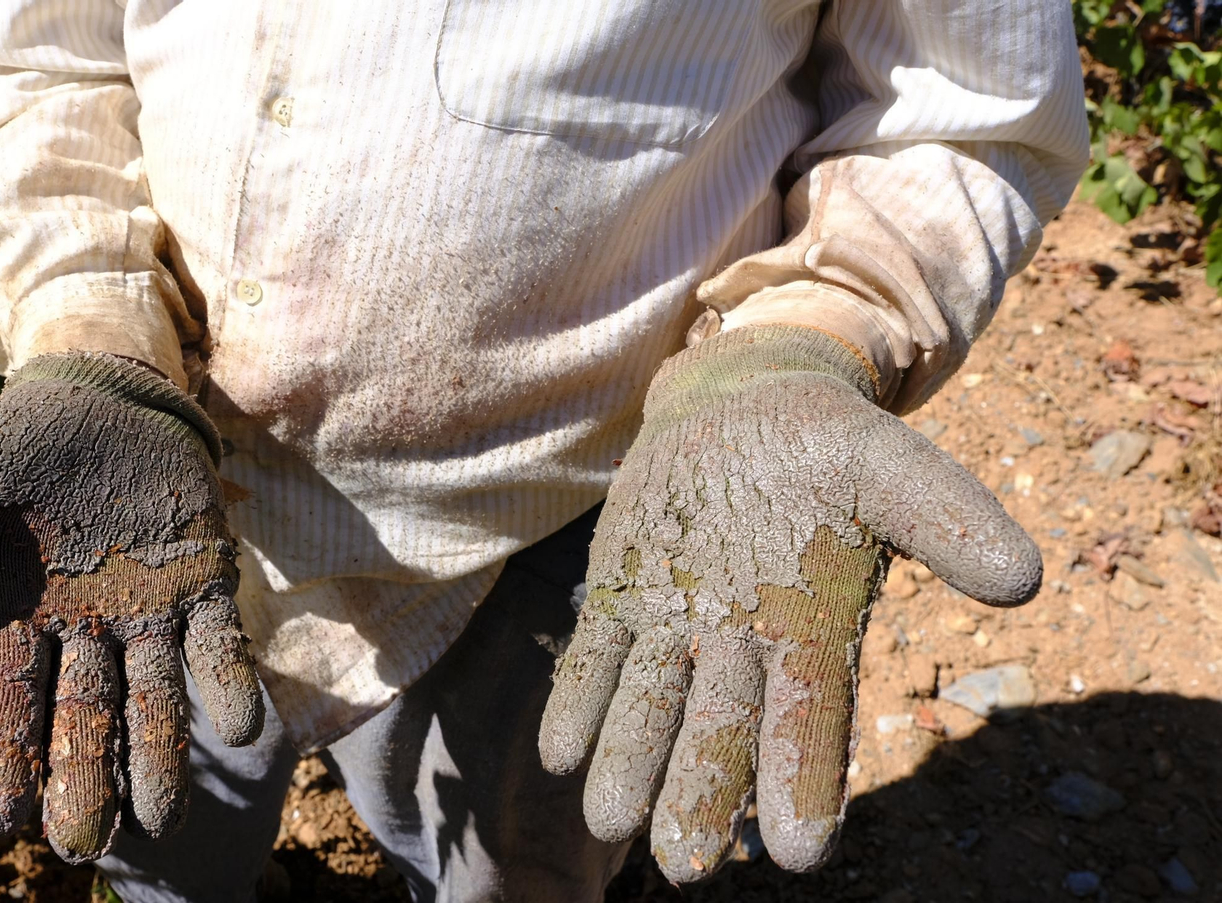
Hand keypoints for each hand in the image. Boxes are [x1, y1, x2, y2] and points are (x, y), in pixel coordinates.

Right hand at [0, 352, 262, 862]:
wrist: (105, 401)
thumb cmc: (19, 444)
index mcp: (18, 618)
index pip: (5, 702)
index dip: (1, 759)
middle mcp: (85, 631)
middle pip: (83, 717)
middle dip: (84, 776)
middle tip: (83, 845)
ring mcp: (148, 613)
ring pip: (153, 697)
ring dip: (159, 754)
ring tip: (163, 819)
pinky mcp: (204, 583)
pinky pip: (218, 642)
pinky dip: (227, 682)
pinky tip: (242, 726)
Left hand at [538, 326, 1039, 880]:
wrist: (742, 402)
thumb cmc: (827, 444)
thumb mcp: (891, 467)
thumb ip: (948, 519)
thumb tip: (1023, 579)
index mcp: (811, 630)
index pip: (811, 720)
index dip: (804, 781)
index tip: (803, 852)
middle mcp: (739, 643)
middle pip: (720, 731)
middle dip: (703, 795)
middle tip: (687, 866)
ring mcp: (673, 622)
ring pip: (649, 705)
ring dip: (630, 760)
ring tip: (610, 820)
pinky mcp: (619, 593)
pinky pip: (595, 655)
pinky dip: (579, 698)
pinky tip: (559, 750)